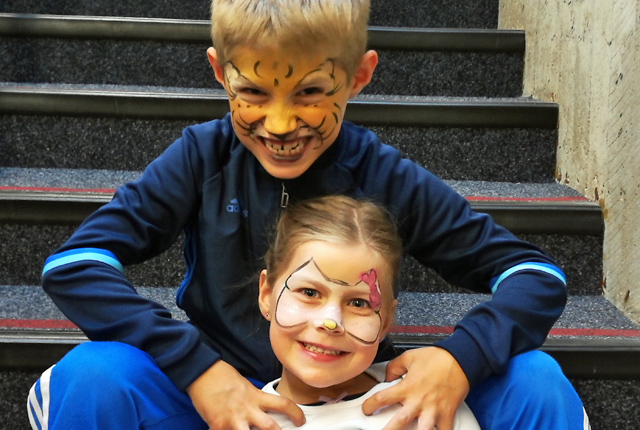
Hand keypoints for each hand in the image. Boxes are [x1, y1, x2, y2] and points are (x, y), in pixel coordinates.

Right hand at [187, 360, 304, 429]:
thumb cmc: (222, 377)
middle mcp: (248, 409)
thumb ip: (254, 400)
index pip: (283, 404)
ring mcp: (233, 419)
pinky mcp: (218, 426)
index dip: (296, 413)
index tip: (301, 420)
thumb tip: (261, 412)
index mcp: (256, 396)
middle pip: (271, 428)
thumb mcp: (245, 386)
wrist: (202, 372)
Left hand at [362, 347, 469, 429]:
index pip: (381, 398)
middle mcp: (418, 401)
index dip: (369, 405)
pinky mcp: (447, 414)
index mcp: (407, 387)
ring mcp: (433, 410)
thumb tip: (387, 377)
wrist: (461, 360)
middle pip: (398, 422)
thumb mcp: (409, 357)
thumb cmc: (437, 358)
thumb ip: (394, 367)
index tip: (366, 409)